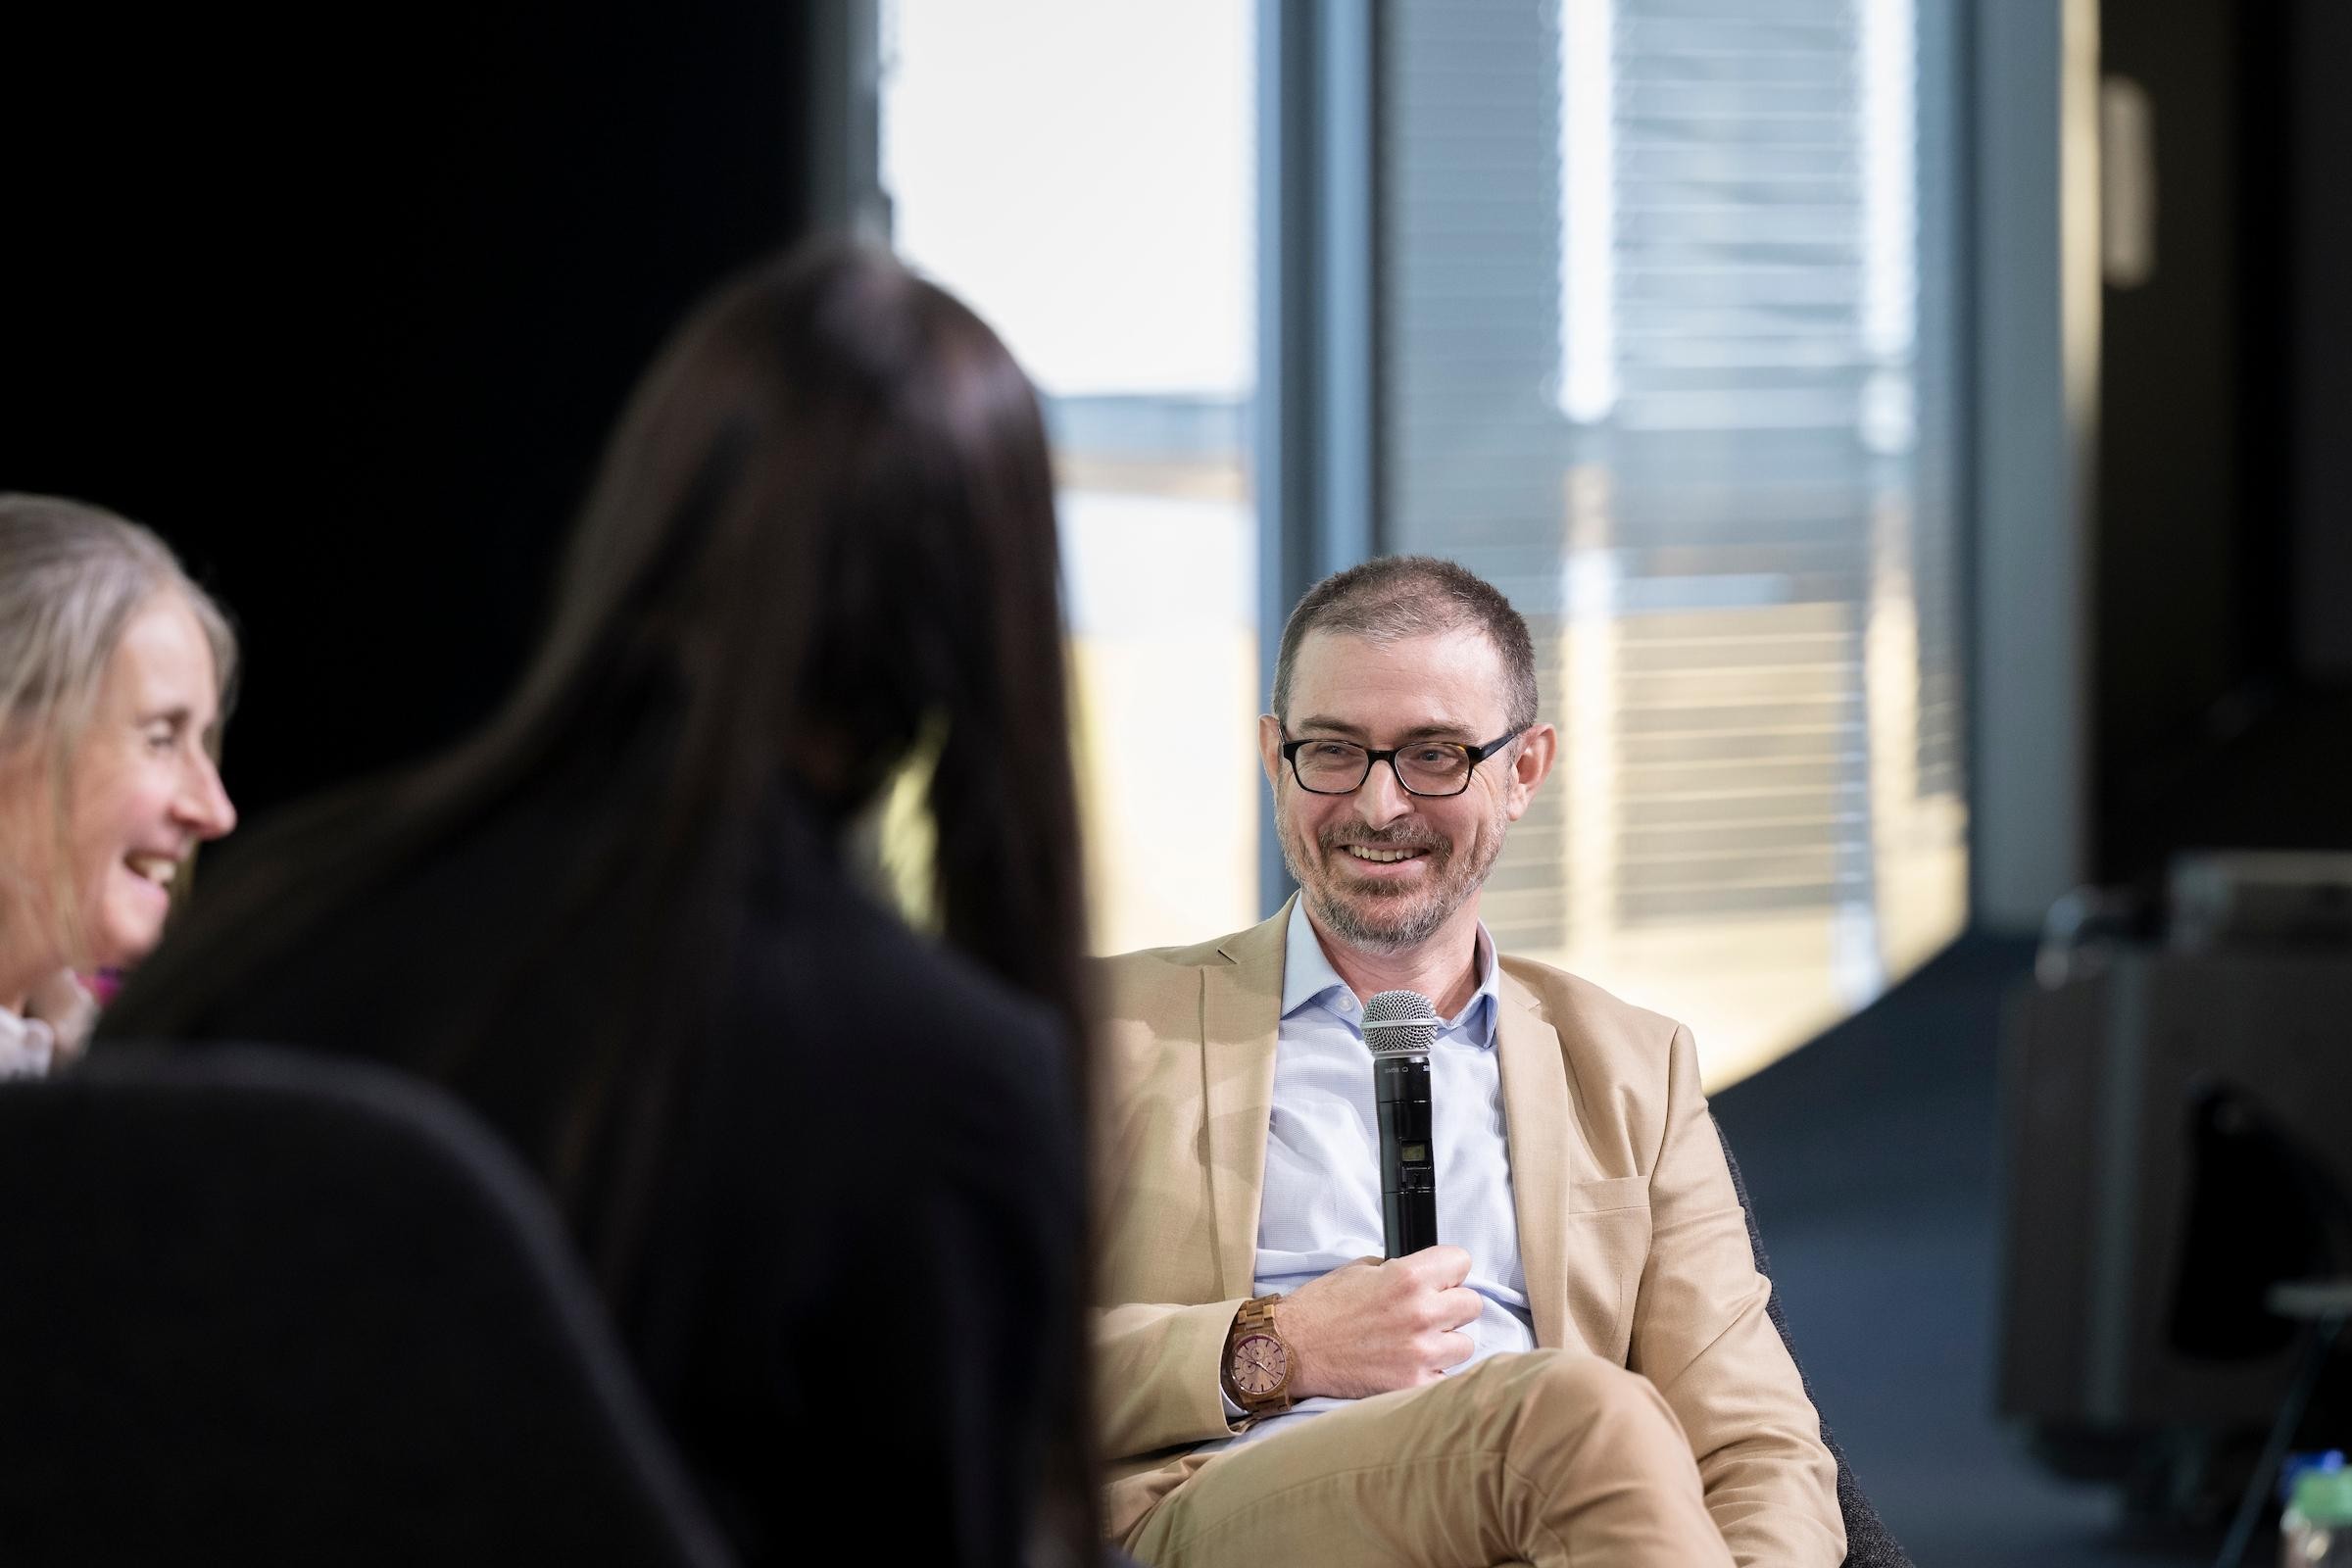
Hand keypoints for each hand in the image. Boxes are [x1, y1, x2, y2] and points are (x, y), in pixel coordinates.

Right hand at [1272, 1246, 1481, 1399]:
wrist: (1292, 1349)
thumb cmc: (1322, 1308)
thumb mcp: (1361, 1269)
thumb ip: (1401, 1270)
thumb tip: (1429, 1277)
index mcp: (1408, 1277)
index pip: (1462, 1261)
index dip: (1449, 1270)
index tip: (1441, 1279)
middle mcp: (1420, 1313)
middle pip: (1472, 1304)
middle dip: (1451, 1306)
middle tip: (1428, 1312)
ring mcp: (1420, 1353)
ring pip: (1464, 1345)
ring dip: (1445, 1343)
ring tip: (1416, 1342)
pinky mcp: (1412, 1385)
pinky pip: (1445, 1378)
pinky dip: (1430, 1373)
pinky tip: (1407, 1365)